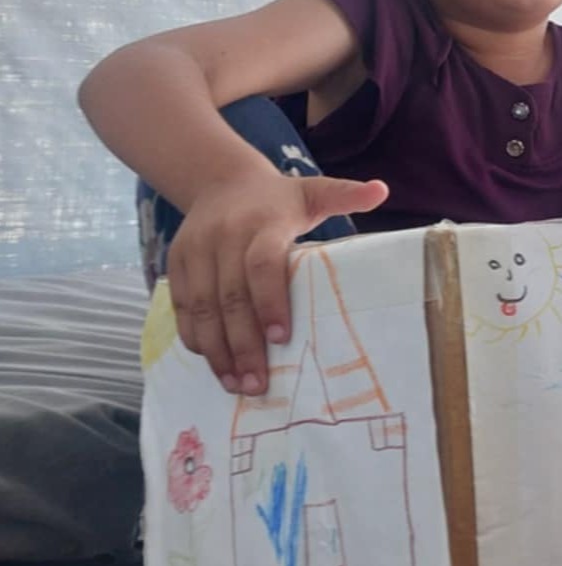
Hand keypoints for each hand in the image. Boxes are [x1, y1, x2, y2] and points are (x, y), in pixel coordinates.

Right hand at [169, 171, 386, 395]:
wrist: (221, 181)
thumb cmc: (279, 199)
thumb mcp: (313, 191)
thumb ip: (345, 194)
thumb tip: (381, 190)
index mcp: (263, 222)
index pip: (262, 265)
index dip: (270, 302)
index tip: (282, 338)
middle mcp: (223, 237)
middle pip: (230, 296)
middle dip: (243, 344)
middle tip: (258, 384)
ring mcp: (195, 251)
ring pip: (201, 307)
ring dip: (216, 350)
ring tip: (235, 385)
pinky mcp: (175, 262)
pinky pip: (181, 306)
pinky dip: (195, 336)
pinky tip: (214, 362)